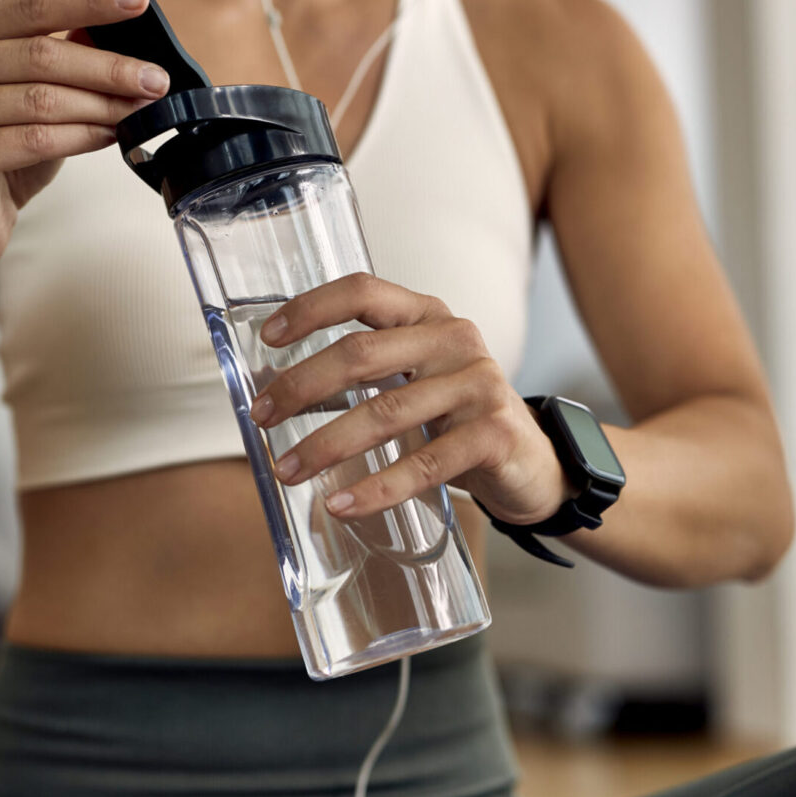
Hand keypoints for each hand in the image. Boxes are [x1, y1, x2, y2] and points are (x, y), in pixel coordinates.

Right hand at [0, 0, 170, 278]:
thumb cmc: (2, 155)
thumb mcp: (35, 96)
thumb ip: (65, 61)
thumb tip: (124, 35)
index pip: (32, 7)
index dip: (88, 2)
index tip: (137, 1)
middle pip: (41, 55)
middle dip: (109, 68)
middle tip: (156, 80)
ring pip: (41, 100)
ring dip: (101, 106)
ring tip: (139, 112)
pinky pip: (34, 140)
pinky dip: (81, 138)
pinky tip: (109, 137)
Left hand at [247, 272, 570, 523]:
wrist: (534, 462)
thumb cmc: (458, 417)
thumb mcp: (418, 377)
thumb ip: (370, 368)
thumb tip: (280, 391)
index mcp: (428, 315)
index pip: (363, 291)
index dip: (310, 309)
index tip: (267, 338)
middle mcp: (455, 338)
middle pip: (361, 353)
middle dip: (300, 386)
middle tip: (260, 418)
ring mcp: (478, 384)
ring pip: (385, 413)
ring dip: (325, 445)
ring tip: (288, 470)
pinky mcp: (493, 434)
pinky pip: (424, 465)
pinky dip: (377, 488)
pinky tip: (343, 505)